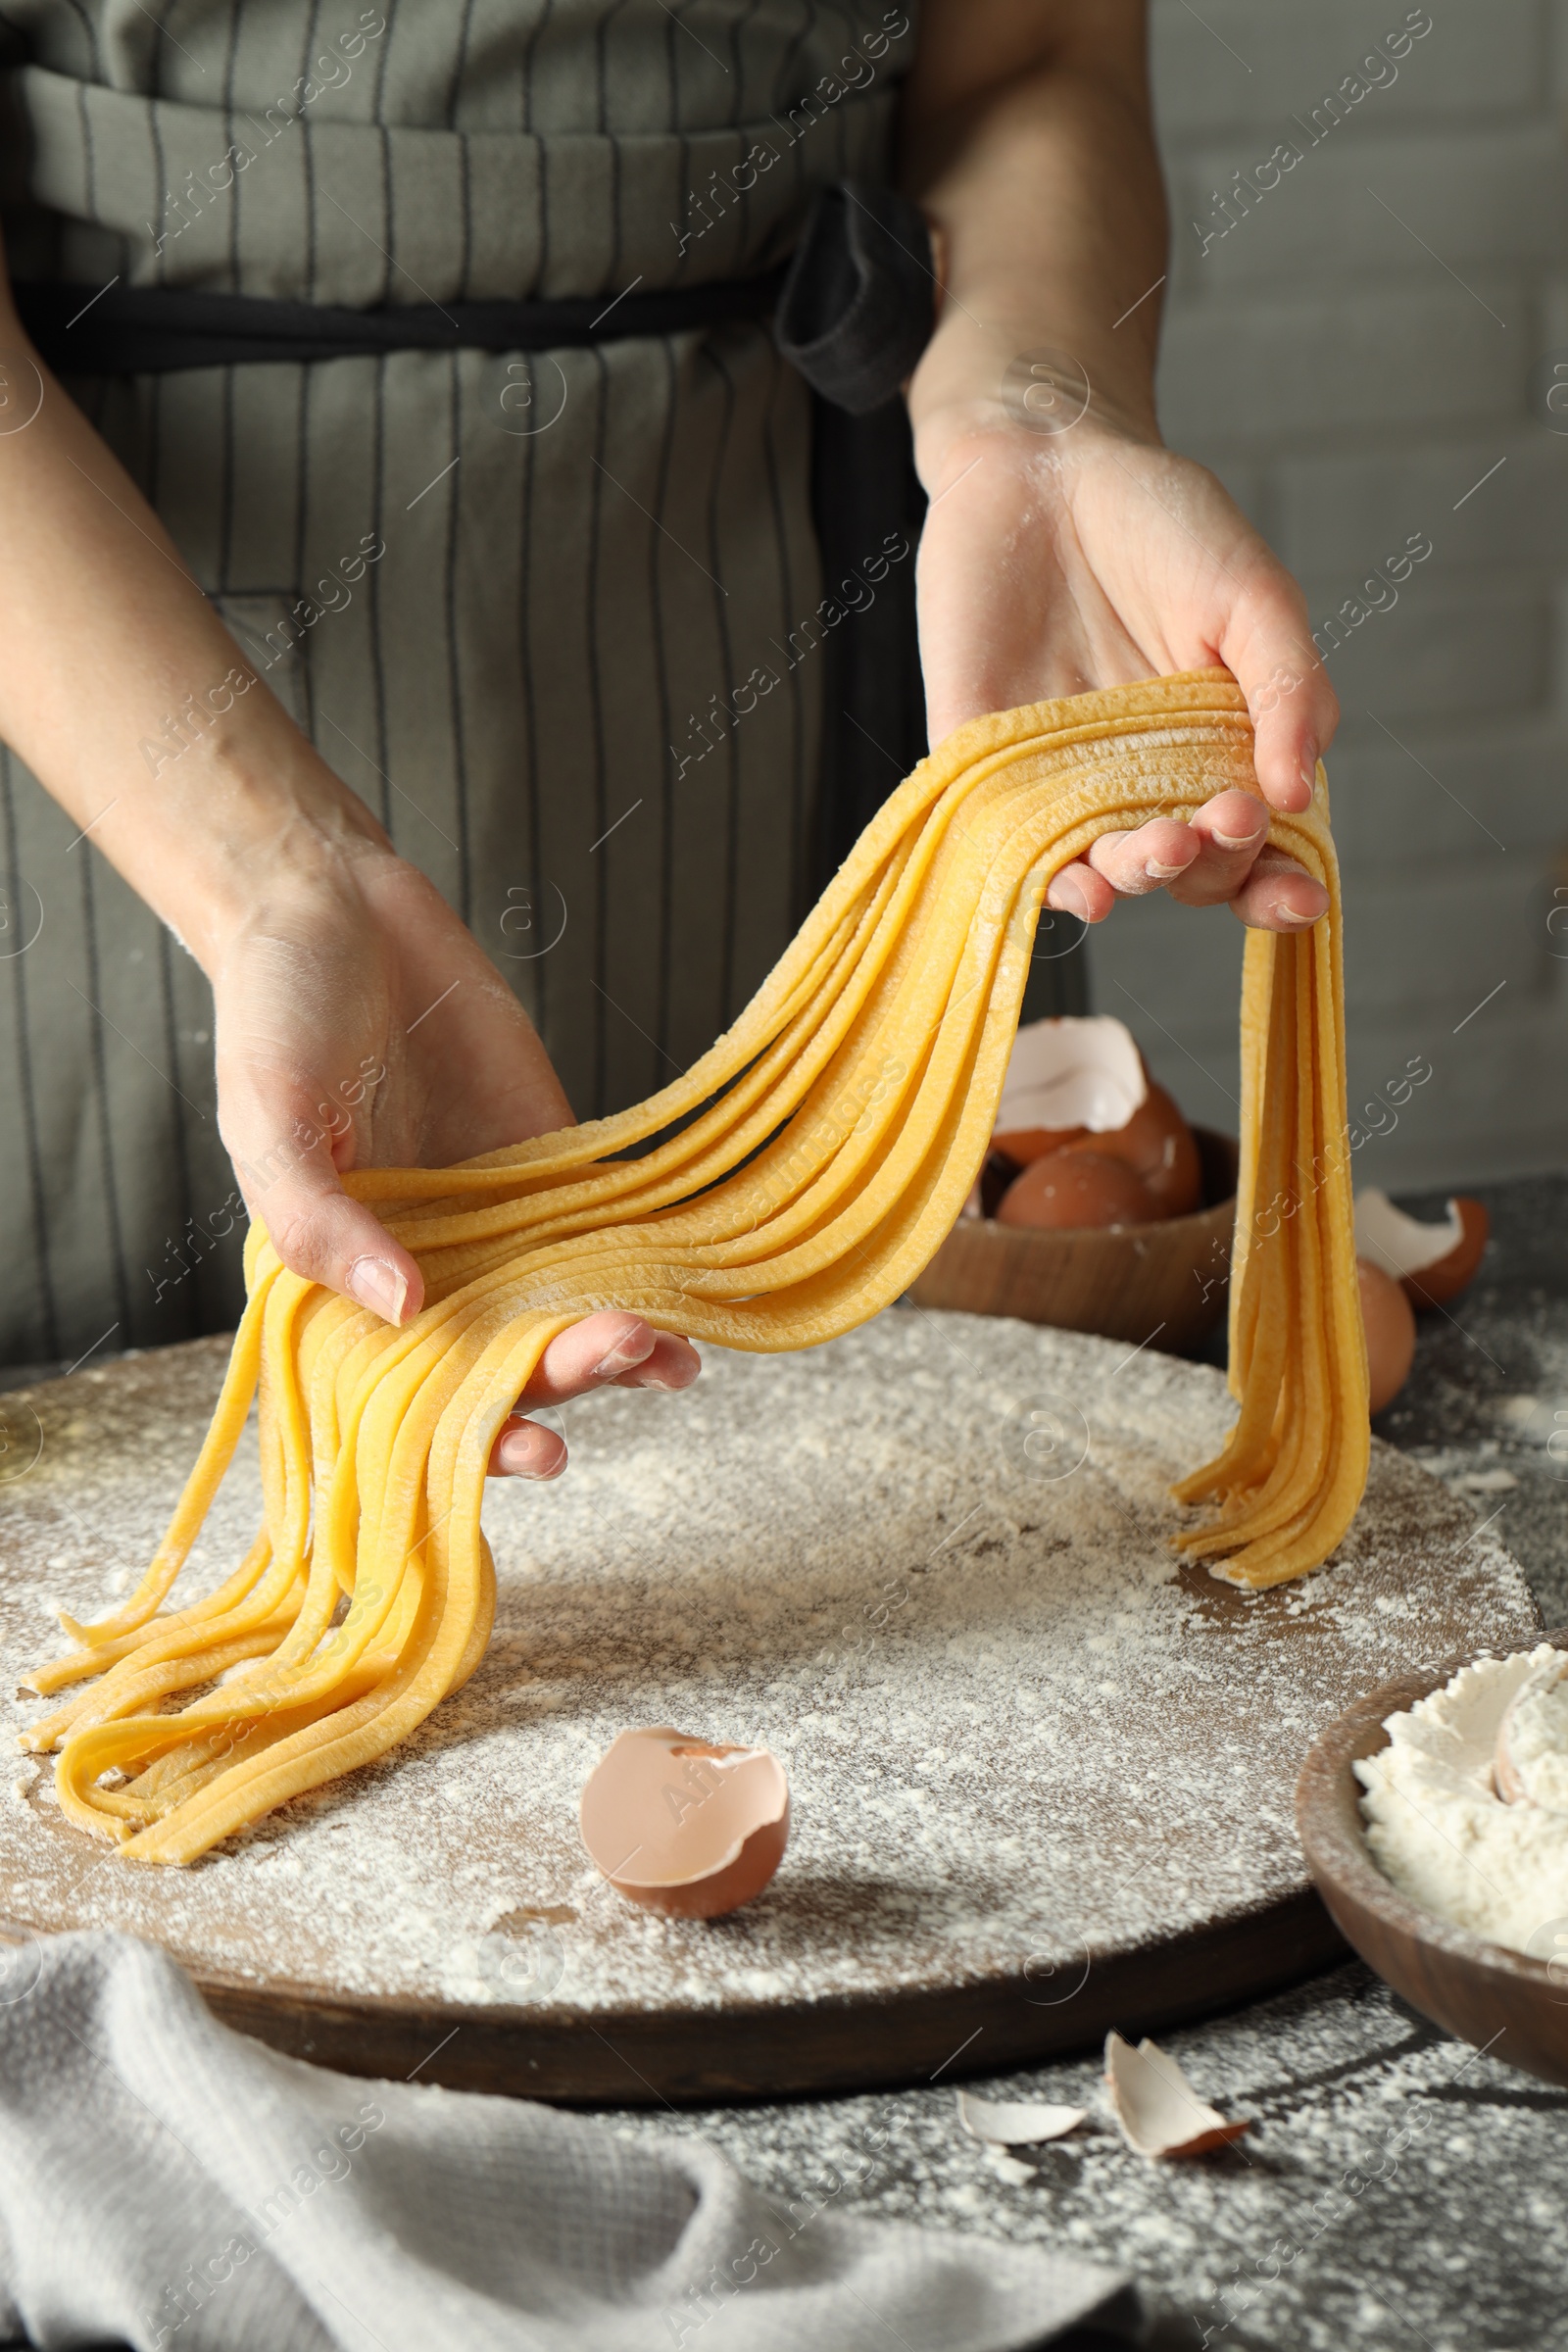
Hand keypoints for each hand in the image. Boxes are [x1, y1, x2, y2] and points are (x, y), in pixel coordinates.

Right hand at [213, 840, 698, 1476]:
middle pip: (504, 1363)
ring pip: (562, 1314)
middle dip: (565, 1376)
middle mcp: (424, 1273)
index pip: (414, 1396)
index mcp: (341, 1286)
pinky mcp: (549, 1169)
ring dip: (618, 1345)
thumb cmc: (276, 1019)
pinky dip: (647, 1272)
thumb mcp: (269, 1119)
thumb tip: (399, 1308)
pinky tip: (690, 1301)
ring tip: (667, 1353)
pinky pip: (603, 1237)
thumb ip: (318, 1218)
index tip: (539, 1451)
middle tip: (617, 1350)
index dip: (477, 1437)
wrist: (335, 909)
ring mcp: (494, 1226)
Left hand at [912, 408, 1338, 932]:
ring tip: (1161, 847)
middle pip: (1184, 871)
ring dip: (1138, 876)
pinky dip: (1047, 876)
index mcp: (1217, 752)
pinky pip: (1011, 839)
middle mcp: (1141, 782)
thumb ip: (1286, 687)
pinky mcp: (983, 763)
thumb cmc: (1160, 521)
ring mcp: (1061, 779)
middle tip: (1223, 822)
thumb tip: (1301, 793)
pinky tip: (1083, 889)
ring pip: (1102, 869)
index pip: (1253, 847)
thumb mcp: (1251, 594)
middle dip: (1210, 866)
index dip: (1276, 884)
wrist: (1043, 458)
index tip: (1298, 894)